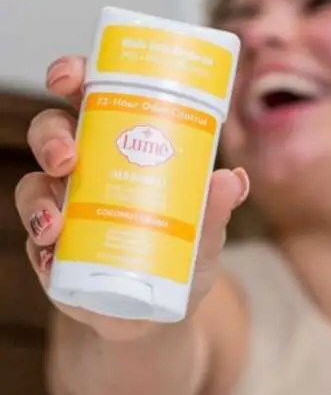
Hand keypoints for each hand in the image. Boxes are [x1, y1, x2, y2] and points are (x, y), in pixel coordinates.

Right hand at [14, 55, 249, 340]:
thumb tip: (233, 180)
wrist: (159, 316)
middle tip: (68, 157)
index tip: (70, 78)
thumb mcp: (205, 237)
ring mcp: (65, 209)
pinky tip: (53, 257)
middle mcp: (89, 173)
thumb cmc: (183, 262)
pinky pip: (32, 240)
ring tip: (56, 223)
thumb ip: (215, 211)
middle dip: (52, 137)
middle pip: (53, 133)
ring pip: (34, 184)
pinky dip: (39, 246)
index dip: (75, 78)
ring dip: (39, 198)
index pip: (94, 101)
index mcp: (124, 150)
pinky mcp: (50, 250)